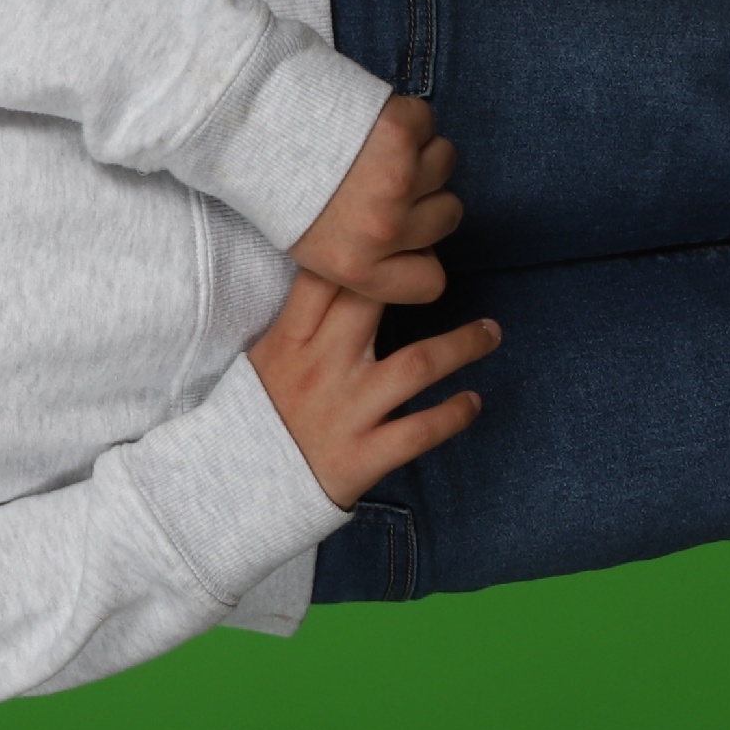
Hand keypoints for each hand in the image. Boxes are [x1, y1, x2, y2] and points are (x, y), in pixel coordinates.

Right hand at [246, 270, 498, 508]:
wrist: (237, 489)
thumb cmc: (256, 414)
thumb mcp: (264, 358)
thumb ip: (300, 321)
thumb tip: (340, 274)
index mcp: (289, 340)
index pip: (328, 278)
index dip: (366, 252)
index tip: (396, 241)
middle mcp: (321, 369)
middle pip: (375, 305)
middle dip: (419, 282)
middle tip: (449, 274)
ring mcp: (346, 412)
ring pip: (417, 365)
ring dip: (462, 346)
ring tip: (492, 333)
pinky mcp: (362, 455)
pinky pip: (420, 430)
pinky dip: (454, 415)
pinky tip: (473, 402)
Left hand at [293, 93, 462, 304]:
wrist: (249, 127)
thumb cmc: (282, 187)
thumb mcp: (314, 250)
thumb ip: (368, 260)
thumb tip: (420, 252)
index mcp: (357, 267)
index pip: (431, 282)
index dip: (421, 254)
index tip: (402, 234)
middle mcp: (382, 229)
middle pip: (446, 216)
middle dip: (422, 196)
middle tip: (378, 178)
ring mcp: (397, 180)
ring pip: (445, 164)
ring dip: (417, 152)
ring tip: (370, 147)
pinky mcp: (400, 133)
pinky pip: (428, 123)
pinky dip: (407, 116)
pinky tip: (370, 121)